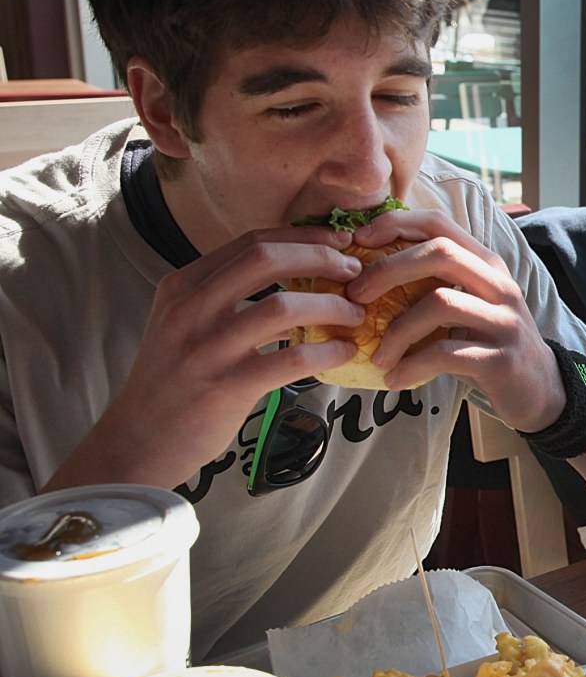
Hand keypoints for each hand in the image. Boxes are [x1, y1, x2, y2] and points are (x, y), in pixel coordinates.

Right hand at [46, 226, 365, 491]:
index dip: (303, 236)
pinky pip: (291, 359)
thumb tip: (300, 281)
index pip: (251, 242)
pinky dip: (327, 352)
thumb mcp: (188, 325)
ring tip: (355, 316)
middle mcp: (190, 308)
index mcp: (183, 285)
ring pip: (283, 307)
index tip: (338, 242)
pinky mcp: (226, 386)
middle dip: (321, 258)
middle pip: (267, 259)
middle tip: (355, 273)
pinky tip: (344, 353)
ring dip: (332, 307)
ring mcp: (207, 347)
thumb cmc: (176, 381)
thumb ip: (232, 298)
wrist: (139, 439)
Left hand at [343, 208, 564, 429]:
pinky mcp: (500, 358)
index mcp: (487, 264)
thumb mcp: (468, 304)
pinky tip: (396, 379)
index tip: (359, 241)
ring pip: (440, 303)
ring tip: (379, 357)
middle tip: (355, 297)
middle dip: (388, 270)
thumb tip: (366, 274)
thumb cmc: (488, 343)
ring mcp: (503, 321)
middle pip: (440, 253)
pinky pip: (446, 353)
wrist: (539, 389)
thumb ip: (434, 283)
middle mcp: (499, 285)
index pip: (440, 224)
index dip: (396, 225)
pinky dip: (412, 366)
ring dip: (397, 331)